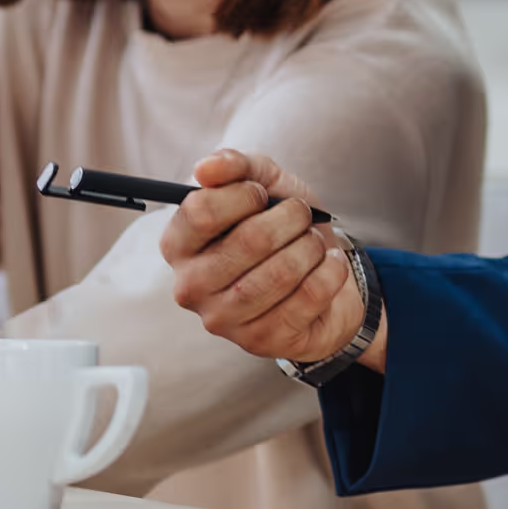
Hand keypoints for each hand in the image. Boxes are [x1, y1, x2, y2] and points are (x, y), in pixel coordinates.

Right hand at [159, 149, 385, 370]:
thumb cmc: (283, 231)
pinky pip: (308, 297)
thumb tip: (206, 168)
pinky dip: (329, 271)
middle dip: (290, 219)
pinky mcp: (260, 342)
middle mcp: (190, 287)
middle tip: (301, 215)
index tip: (262, 194)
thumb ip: (236, 166)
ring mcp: (224, 321)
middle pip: (248, 241)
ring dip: (309, 247)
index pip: (200, 212)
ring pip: (280, 273)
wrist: (321, 278)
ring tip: (313, 241)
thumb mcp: (265, 186)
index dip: (242, 195)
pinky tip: (328, 265)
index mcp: (178, 246)